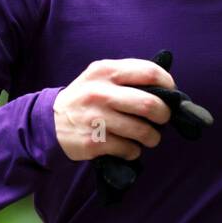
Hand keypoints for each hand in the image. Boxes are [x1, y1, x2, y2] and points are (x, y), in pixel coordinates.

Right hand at [53, 59, 175, 161]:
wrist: (50, 122)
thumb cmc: (86, 97)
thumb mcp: (100, 76)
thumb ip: (128, 76)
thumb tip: (167, 88)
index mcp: (105, 71)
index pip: (149, 72)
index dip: (168, 84)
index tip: (171, 94)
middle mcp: (100, 92)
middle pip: (150, 105)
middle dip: (164, 115)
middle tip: (162, 119)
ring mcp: (96, 118)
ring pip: (142, 131)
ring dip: (152, 137)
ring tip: (148, 137)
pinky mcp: (93, 142)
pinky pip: (129, 149)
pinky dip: (134, 151)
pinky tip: (127, 147)